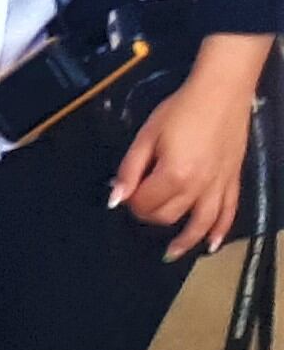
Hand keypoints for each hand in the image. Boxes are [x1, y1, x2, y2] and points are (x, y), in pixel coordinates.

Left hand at [112, 69, 254, 259]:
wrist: (220, 95)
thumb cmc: (179, 111)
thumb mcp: (147, 136)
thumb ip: (131, 170)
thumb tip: (115, 199)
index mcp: (173, 175)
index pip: (146, 203)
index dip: (131, 203)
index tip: (125, 194)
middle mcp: (198, 187)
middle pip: (170, 215)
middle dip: (151, 216)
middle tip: (141, 207)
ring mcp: (219, 187)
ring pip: (201, 223)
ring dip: (186, 241)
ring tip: (172, 254)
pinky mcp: (233, 182)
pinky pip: (228, 213)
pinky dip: (220, 231)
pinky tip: (212, 245)